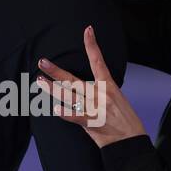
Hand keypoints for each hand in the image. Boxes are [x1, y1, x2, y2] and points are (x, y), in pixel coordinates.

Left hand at [35, 25, 147, 147]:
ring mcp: (95, 108)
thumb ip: (99, 90)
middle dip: (56, 71)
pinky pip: (76, 117)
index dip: (92, 45)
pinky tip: (55, 109)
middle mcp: (100, 94)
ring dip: (53, 88)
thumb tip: (82, 86)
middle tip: (42, 62)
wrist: (130, 139)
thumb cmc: (123, 118)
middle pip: (74, 79)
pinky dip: (65, 113)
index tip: (87, 30)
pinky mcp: (92, 123)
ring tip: (40, 81)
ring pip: (69, 96)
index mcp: (108, 85)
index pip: (98, 61)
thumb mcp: (116, 97)